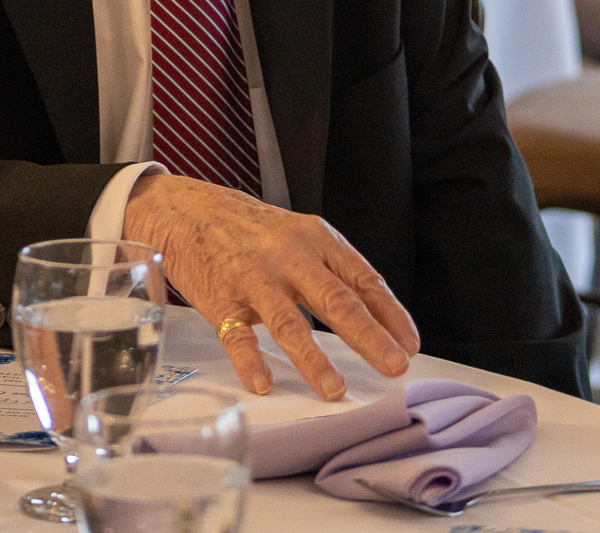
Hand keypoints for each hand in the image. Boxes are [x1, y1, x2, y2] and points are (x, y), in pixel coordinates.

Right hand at [124, 173, 419, 399]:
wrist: (191, 211)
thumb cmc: (254, 231)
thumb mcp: (302, 236)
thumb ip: (334, 271)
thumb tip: (375, 316)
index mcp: (318, 240)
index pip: (364, 279)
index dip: (390, 314)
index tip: (409, 344)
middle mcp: (291, 258)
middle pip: (337, 301)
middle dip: (369, 337)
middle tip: (393, 366)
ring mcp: (256, 279)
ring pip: (290, 324)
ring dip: (314, 360)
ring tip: (334, 390)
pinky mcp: (221, 300)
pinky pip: (237, 335)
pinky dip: (251, 362)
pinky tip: (263, 383)